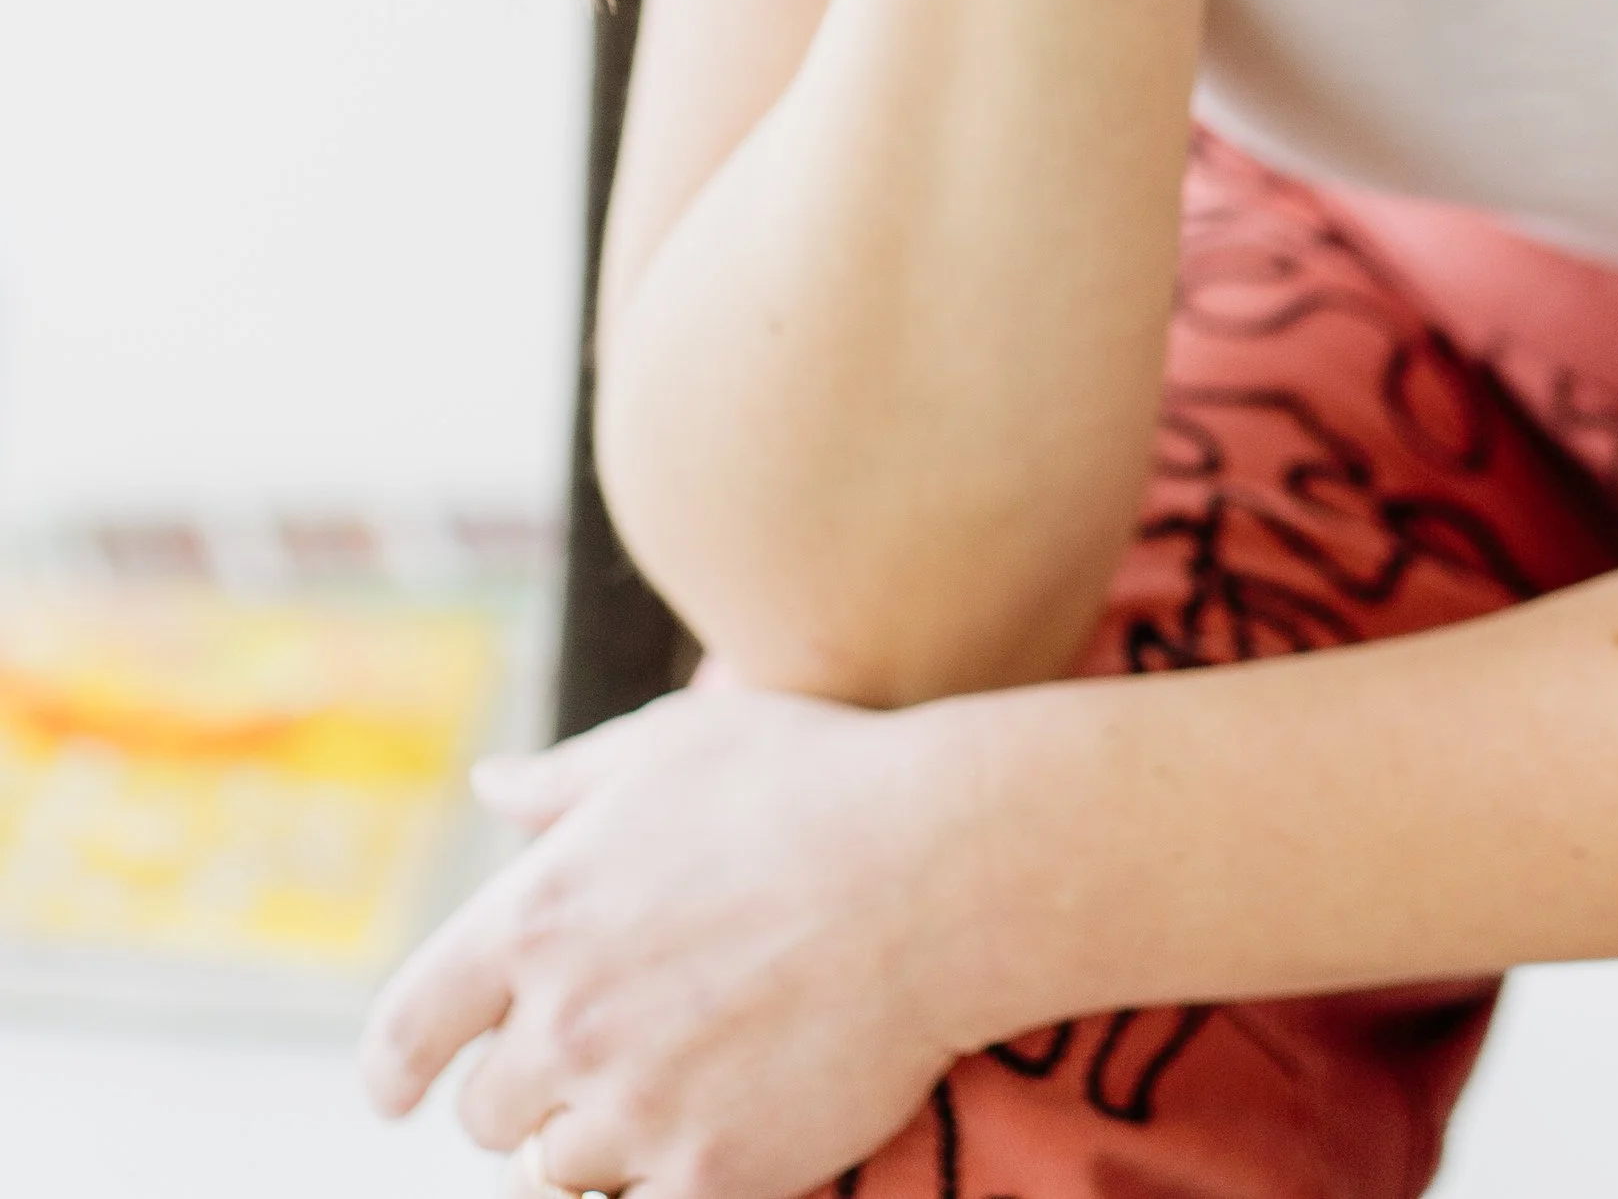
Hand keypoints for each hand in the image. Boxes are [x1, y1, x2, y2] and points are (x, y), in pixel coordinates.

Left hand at [359, 682, 994, 1198]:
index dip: (393, 1072)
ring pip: (557, 1170)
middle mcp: (564, 1022)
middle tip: (604, 1050)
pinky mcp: (710, 1173)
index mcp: (534, 915)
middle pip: (486, 1114)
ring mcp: (635, 1108)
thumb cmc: (811, 783)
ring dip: (597, 1136)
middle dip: (528, 1088)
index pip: (407, 1028)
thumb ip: (567, 782)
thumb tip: (487, 786)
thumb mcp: (675, 746)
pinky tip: (722, 1118)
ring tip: (673, 1078)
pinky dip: (670, 1172)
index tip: (399, 1093)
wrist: (941, 869)